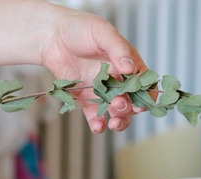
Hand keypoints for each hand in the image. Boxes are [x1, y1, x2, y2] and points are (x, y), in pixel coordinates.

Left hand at [41, 11, 148, 133]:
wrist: (53, 36)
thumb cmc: (81, 29)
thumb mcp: (102, 32)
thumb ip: (117, 49)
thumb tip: (129, 68)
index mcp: (128, 64)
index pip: (144, 83)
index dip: (146, 95)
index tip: (141, 101)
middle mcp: (118, 80)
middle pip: (132, 101)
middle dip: (129, 108)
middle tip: (119, 105)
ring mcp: (102, 91)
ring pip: (116, 112)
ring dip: (118, 120)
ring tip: (113, 123)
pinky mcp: (85, 99)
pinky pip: (94, 116)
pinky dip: (98, 124)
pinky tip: (98, 126)